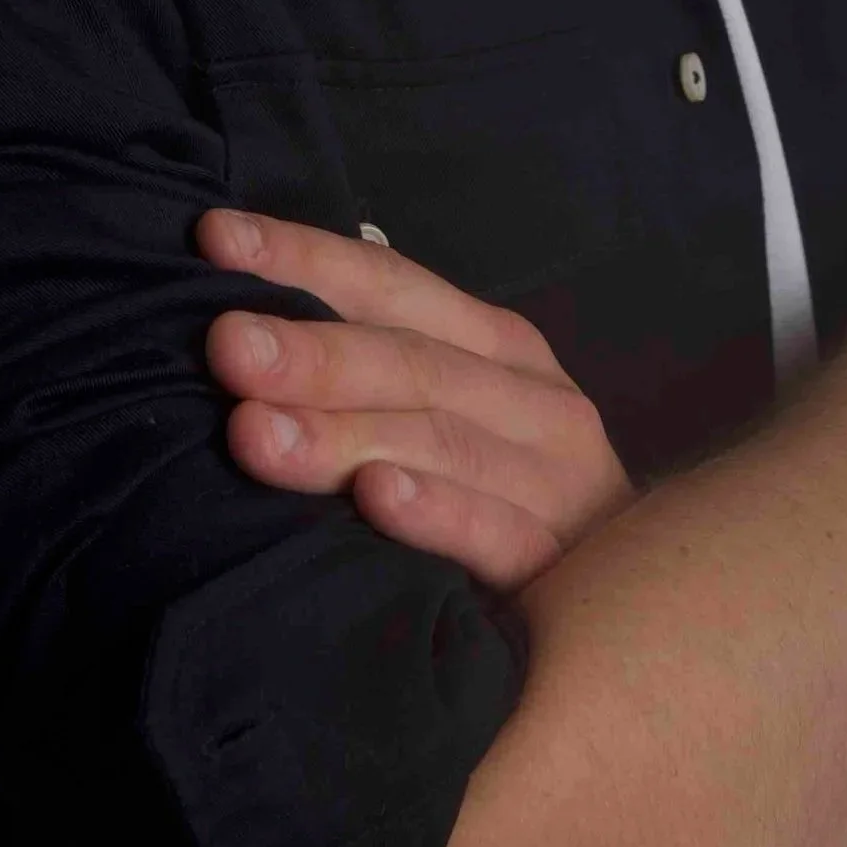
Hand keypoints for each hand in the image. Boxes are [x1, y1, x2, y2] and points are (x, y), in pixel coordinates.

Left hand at [192, 209, 640, 588]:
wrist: (631, 607)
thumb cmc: (504, 498)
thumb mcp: (452, 414)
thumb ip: (376, 368)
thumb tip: (249, 322)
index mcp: (497, 348)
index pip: (392, 285)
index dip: (305, 257)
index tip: (214, 239)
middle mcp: (531, 399)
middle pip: (411, 362)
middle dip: (312, 351)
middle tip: (225, 346)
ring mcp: (555, 481)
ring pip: (441, 442)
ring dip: (344, 434)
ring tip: (255, 431)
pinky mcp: (562, 567)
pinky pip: (497, 535)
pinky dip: (437, 513)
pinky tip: (377, 497)